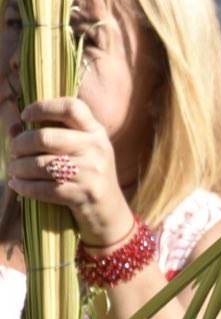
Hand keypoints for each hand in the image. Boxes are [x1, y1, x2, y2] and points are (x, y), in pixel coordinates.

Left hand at [6, 98, 132, 245]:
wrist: (109, 211)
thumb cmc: (88, 175)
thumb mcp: (80, 151)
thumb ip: (50, 135)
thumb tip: (13, 128)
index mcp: (96, 132)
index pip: (71, 108)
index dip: (44, 107)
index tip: (26, 116)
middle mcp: (97, 148)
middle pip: (46, 137)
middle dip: (20, 144)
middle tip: (13, 151)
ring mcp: (92, 172)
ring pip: (40, 165)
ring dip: (19, 168)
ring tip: (14, 170)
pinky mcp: (84, 194)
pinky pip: (44, 188)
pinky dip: (24, 187)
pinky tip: (17, 185)